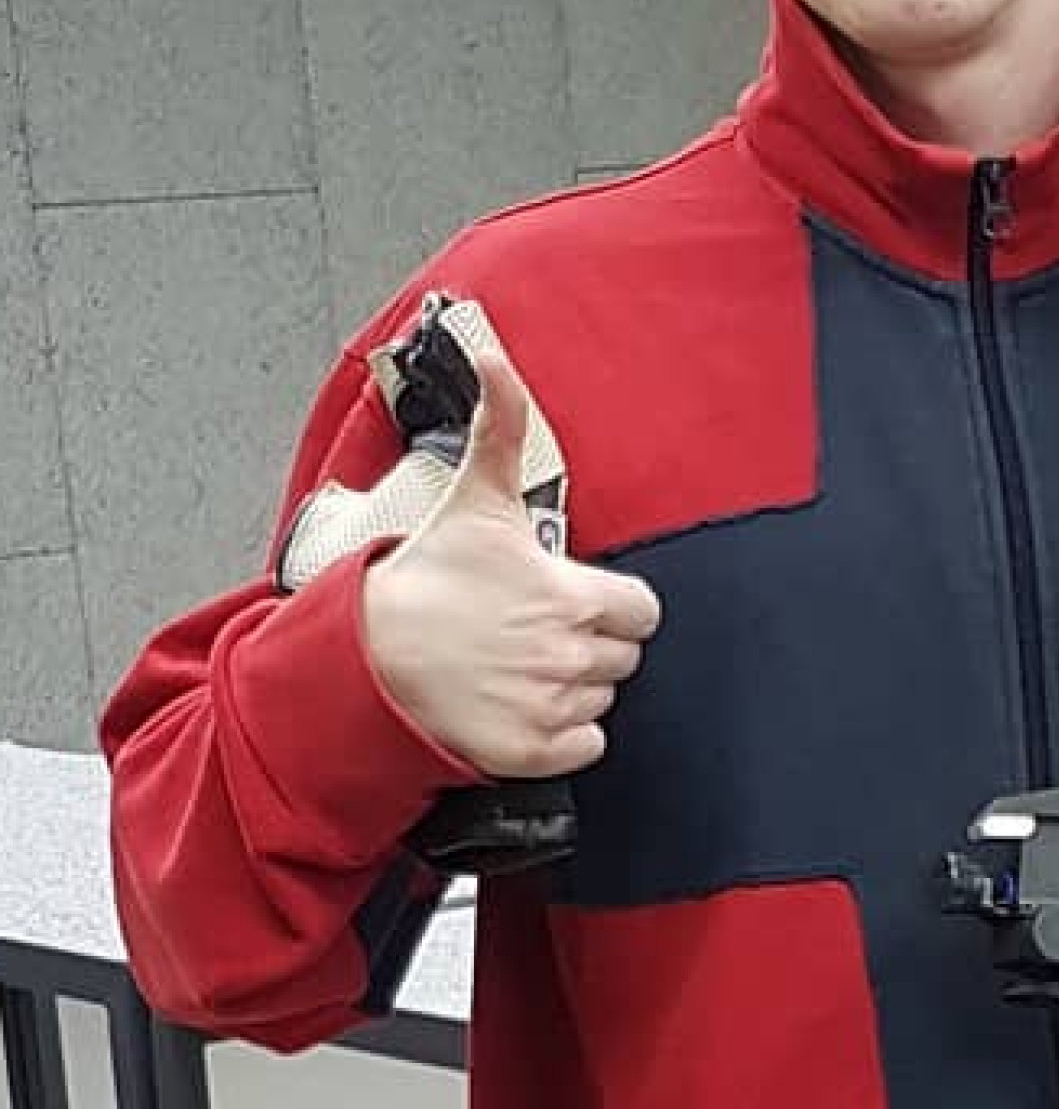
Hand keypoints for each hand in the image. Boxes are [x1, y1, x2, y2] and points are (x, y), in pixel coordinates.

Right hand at [359, 347, 660, 778]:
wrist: (366, 654)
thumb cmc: (426, 577)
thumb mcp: (475, 498)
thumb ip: (502, 423)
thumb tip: (496, 356)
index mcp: (574, 596)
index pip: (641, 611)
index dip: (610, 605)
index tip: (570, 599)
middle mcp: (570, 655)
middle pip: (622, 657)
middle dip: (589, 643)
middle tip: (534, 631)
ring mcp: (551, 707)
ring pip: (600, 699)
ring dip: (571, 686)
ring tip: (516, 663)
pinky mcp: (531, 752)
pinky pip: (585, 747)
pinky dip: (561, 735)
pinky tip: (519, 705)